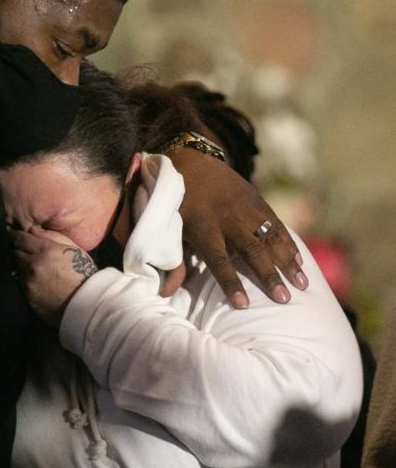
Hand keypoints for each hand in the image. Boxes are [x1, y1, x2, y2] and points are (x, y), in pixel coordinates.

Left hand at [10, 228, 97, 326]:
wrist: (86, 304)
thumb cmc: (83, 274)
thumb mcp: (73, 249)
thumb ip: (53, 236)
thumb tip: (33, 229)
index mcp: (45, 250)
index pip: (19, 238)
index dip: (15, 235)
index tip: (14, 234)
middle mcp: (32, 264)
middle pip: (13, 251)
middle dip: (15, 248)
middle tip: (18, 247)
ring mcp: (28, 281)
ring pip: (14, 266)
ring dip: (17, 263)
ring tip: (25, 262)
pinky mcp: (26, 295)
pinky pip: (18, 281)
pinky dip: (21, 277)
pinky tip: (30, 277)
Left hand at [167, 148, 306, 307]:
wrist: (191, 162)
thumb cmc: (178, 203)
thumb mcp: (170, 228)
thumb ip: (173, 261)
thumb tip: (164, 294)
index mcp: (203, 227)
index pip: (218, 260)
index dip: (230, 282)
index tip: (243, 304)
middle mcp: (228, 218)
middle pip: (251, 251)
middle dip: (268, 276)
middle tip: (284, 300)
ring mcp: (246, 208)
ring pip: (270, 238)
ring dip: (288, 262)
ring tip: (302, 285)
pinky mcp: (257, 200)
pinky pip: (277, 224)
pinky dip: (289, 243)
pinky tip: (299, 262)